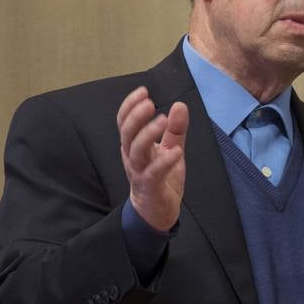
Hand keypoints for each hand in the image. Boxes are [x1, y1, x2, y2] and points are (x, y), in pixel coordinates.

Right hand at [117, 86, 188, 231]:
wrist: (157, 212)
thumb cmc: (161, 178)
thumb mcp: (171, 148)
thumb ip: (175, 129)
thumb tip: (180, 105)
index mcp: (133, 145)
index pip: (124, 122)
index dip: (130, 106)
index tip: (143, 91)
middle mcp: (132, 157)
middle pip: (126, 134)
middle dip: (136, 117)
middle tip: (150, 104)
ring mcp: (139, 172)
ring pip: (136, 151)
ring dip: (148, 134)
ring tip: (163, 120)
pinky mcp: (150, 186)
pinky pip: (153, 173)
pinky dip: (164, 162)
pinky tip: (176, 152)